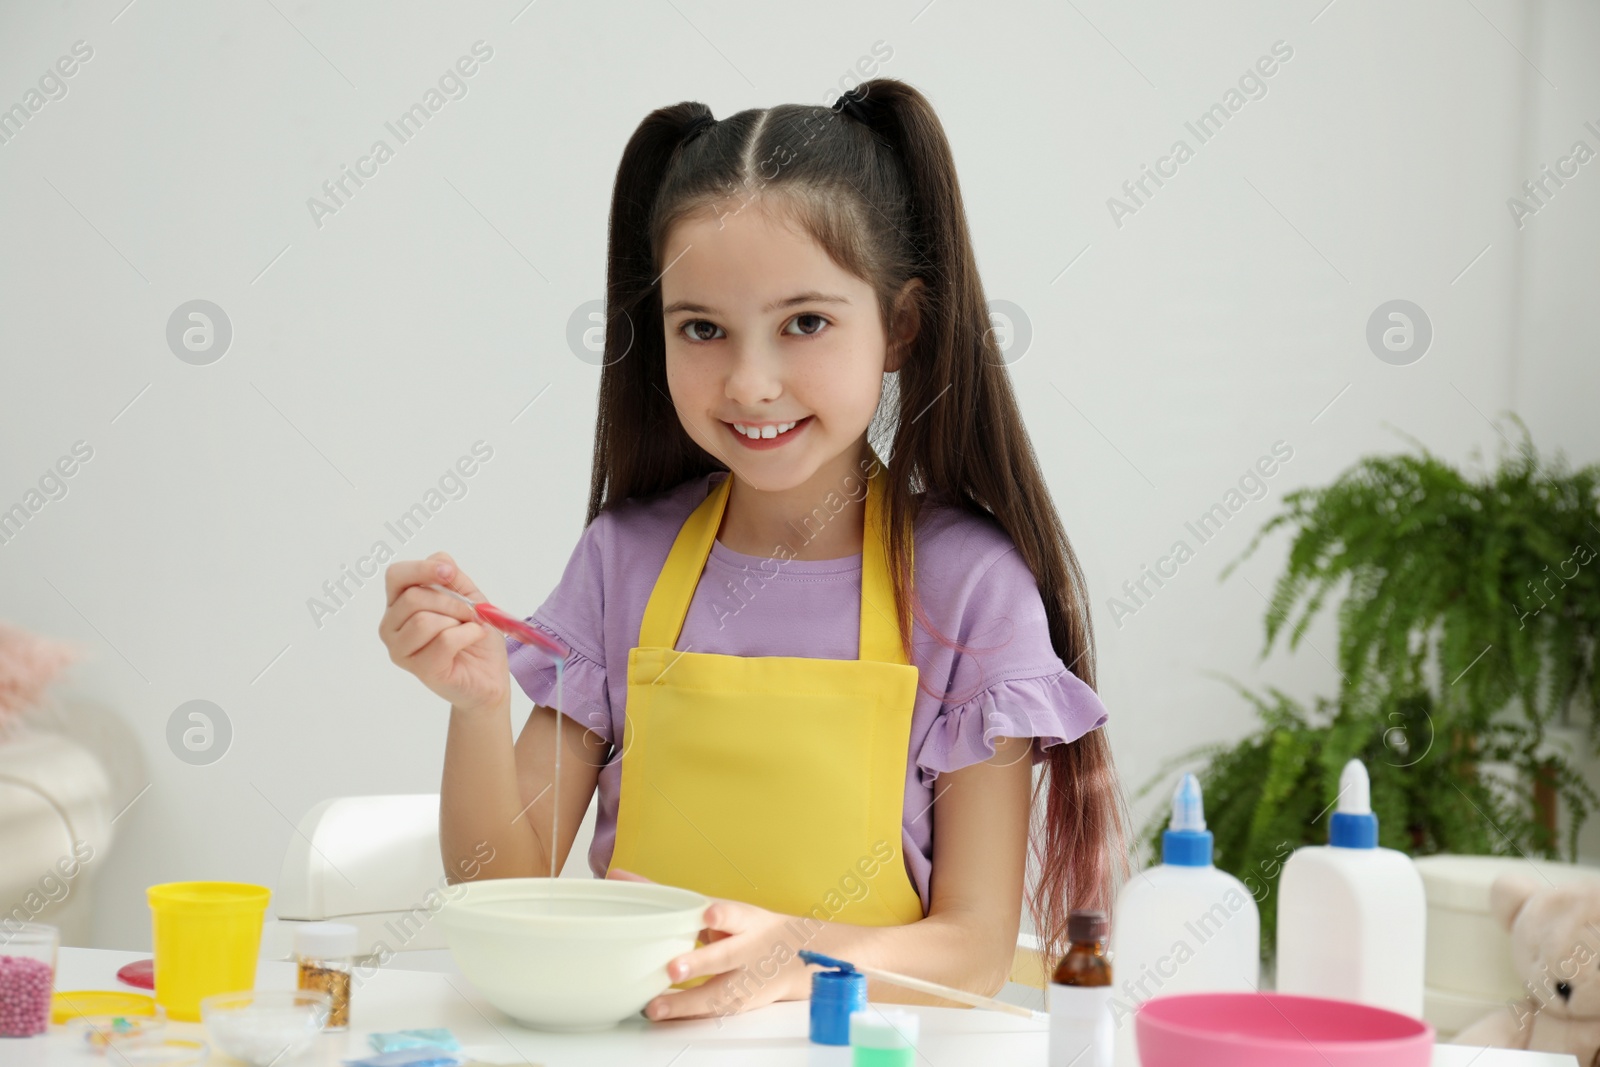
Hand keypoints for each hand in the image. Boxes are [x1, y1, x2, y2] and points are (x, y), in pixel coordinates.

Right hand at [379, 552, 509, 714]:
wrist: (489, 674)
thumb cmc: (474, 635)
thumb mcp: (468, 597)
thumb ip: (452, 578)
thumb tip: (441, 561)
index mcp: (399, 604)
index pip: (395, 576)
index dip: (421, 569)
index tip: (449, 573)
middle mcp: (391, 627)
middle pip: (413, 598)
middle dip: (452, 601)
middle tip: (471, 613)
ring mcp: (401, 650)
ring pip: (424, 620)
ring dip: (458, 620)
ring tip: (469, 628)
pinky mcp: (420, 669)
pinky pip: (444, 641)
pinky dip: (467, 635)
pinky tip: (472, 639)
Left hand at [606, 868, 810, 1020]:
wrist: (797, 957)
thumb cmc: (746, 928)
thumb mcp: (718, 907)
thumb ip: (667, 895)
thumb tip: (615, 877)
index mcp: (743, 921)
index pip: (735, 914)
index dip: (723, 916)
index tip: (709, 914)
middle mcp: (746, 951)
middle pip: (725, 957)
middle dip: (700, 963)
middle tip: (674, 968)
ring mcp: (744, 981)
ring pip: (718, 993)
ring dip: (686, 1002)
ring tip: (656, 1007)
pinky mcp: (738, 1004)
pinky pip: (711, 1012)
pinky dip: (687, 1015)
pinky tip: (663, 1016)